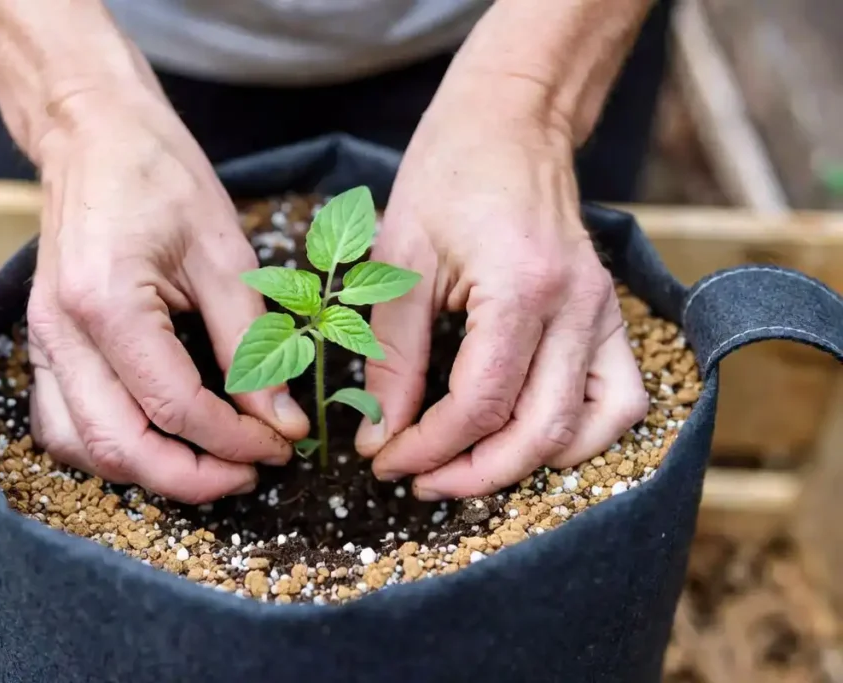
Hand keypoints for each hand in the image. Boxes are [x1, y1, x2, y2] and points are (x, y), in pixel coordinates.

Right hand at [26, 92, 309, 503]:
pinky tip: (156, 443)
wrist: (95, 137)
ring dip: (149, 473)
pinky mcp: (44, 344)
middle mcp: (61, 333)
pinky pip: (62, 425)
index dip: (235, 440)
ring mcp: (43, 341)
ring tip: (210, 466)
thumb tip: (280, 420)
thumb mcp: (225, 254)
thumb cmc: (161, 178)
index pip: (175, 406)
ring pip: (83, 448)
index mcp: (107, 303)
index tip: (282, 444)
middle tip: (251, 473)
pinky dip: (110, 450)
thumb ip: (251, 343)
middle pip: (121, 446)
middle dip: (193, 478)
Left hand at [355, 99, 648, 500]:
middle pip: (539, 430)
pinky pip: (620, 400)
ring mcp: (604, 312)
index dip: (428, 447)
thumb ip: (393, 357)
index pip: (480, 404)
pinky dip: (581, 436)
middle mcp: (577, 306)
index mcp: (521, 287)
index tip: (383, 460)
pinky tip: (532, 440)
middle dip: (472, 474)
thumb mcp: (401, 261)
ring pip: (589, 428)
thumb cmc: (448, 175)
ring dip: (528, 464)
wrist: (511, 121)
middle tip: (417, 480)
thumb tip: (380, 436)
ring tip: (469, 468)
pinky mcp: (610, 315)